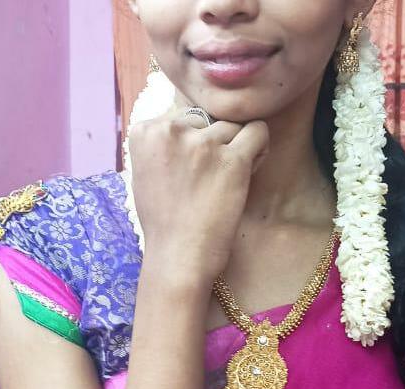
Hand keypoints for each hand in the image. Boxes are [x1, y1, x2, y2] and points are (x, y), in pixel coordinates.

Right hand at [129, 101, 269, 286]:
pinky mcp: (232, 160)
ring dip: (237, 148)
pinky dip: (260, 147)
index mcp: (145, 131)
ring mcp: (202, 144)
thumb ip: (163, 145)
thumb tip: (190, 124)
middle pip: (208, 119)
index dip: (195, 141)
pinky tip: (250, 168)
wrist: (178, 257)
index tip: (192, 170)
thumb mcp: (147, 173)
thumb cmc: (164, 223)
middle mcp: (171, 130)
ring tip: (229, 178)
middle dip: (215, 143)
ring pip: (233, 126)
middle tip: (211, 178)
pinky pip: (258, 132)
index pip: (184, 116)